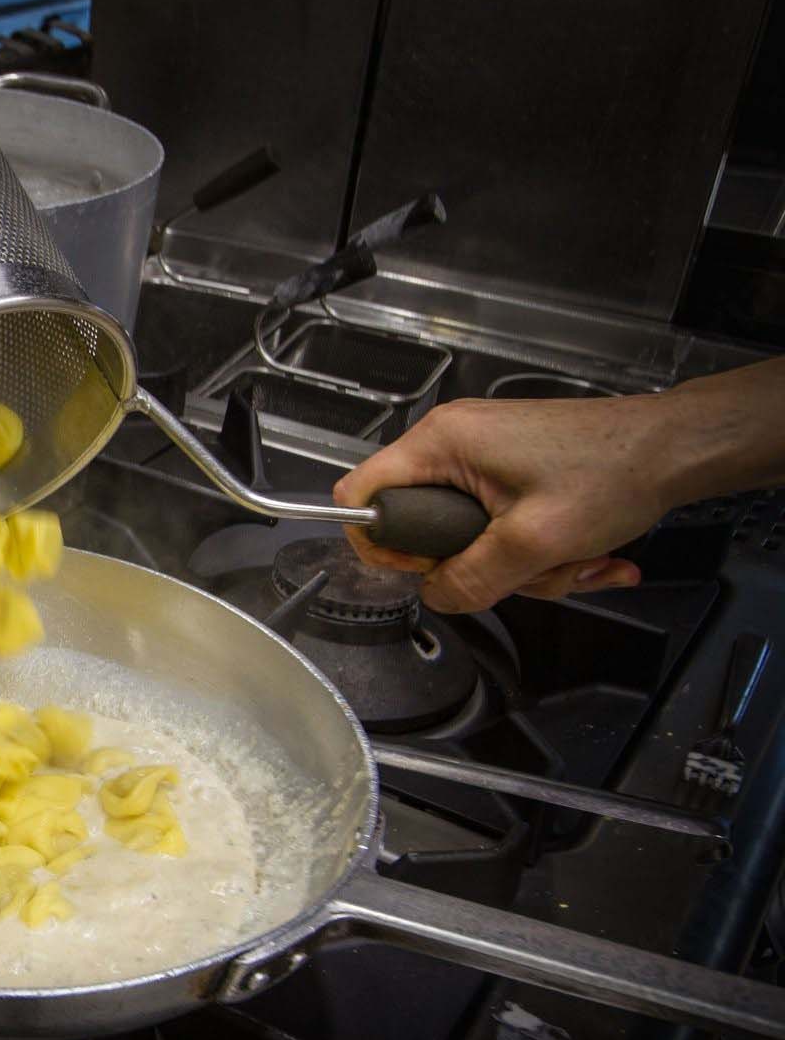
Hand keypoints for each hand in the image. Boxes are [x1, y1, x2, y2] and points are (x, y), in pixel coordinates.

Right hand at [332, 396, 674, 612]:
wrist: (679, 447)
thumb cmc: (614, 474)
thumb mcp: (535, 542)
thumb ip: (473, 578)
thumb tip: (438, 597)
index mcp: (442, 443)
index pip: (360, 494)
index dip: (381, 544)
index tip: (429, 569)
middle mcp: (453, 442)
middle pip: (420, 524)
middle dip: (474, 564)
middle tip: (520, 572)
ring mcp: (483, 454)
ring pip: (466, 533)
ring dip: (519, 565)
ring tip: (574, 562)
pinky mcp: (510, 467)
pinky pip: (498, 523)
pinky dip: (537, 548)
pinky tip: (587, 554)